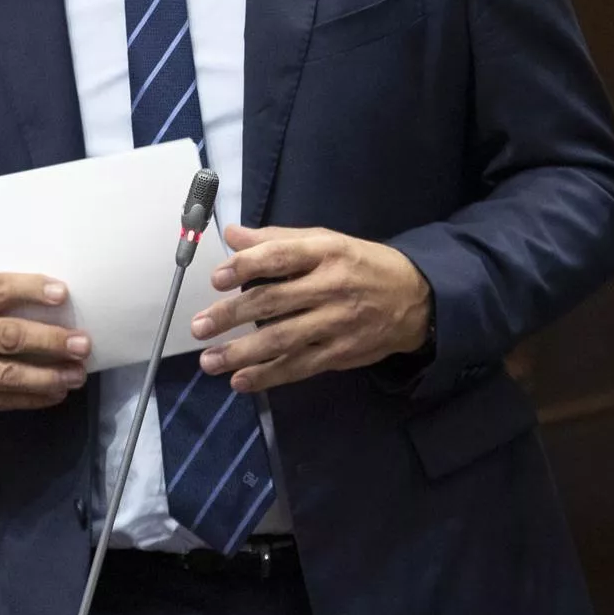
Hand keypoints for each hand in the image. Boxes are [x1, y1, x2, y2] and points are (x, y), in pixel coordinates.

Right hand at [0, 273, 89, 413]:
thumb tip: (44, 293)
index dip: (28, 291)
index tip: (62, 293)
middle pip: (4, 338)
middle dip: (47, 341)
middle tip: (81, 343)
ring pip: (3, 376)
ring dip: (45, 377)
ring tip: (76, 374)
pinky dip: (29, 398)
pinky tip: (55, 393)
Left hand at [188, 226, 432, 392]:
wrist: (415, 299)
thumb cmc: (360, 264)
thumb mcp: (325, 241)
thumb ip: (277, 239)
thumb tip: (231, 233)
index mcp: (326, 252)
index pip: (280, 257)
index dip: (245, 266)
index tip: (216, 279)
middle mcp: (331, 287)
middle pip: (273, 302)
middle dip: (230, 316)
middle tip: (198, 326)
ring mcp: (336, 323)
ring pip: (282, 340)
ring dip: (241, 353)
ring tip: (209, 360)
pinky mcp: (340, 353)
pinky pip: (299, 366)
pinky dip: (268, 376)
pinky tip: (241, 381)